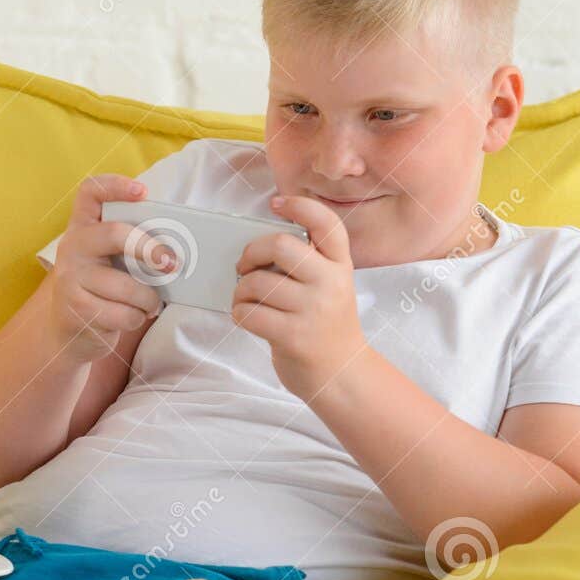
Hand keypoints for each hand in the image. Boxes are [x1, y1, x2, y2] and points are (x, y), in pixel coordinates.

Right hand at [46, 174, 175, 363]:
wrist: (71, 332)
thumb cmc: (103, 290)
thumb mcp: (110, 260)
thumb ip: (130, 247)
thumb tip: (176, 249)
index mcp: (83, 227)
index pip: (90, 192)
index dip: (115, 185)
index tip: (143, 192)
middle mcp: (72, 246)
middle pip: (115, 234)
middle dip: (150, 248)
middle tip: (172, 264)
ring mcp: (70, 278)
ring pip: (126, 286)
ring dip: (148, 299)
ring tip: (150, 303)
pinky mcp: (77, 309)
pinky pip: (123, 313)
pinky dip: (137, 318)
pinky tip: (132, 316)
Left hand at [232, 195, 366, 401]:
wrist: (340, 375)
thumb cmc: (324, 326)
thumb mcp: (330, 286)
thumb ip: (308, 263)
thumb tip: (261, 244)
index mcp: (340, 265)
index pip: (326, 223)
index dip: (300, 206)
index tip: (277, 205)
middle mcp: (331, 283)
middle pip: (281, 245)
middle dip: (251, 252)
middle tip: (245, 266)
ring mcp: (313, 310)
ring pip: (257, 282)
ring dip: (240, 290)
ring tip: (245, 299)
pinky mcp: (294, 336)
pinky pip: (249, 312)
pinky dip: (239, 312)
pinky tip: (248, 317)